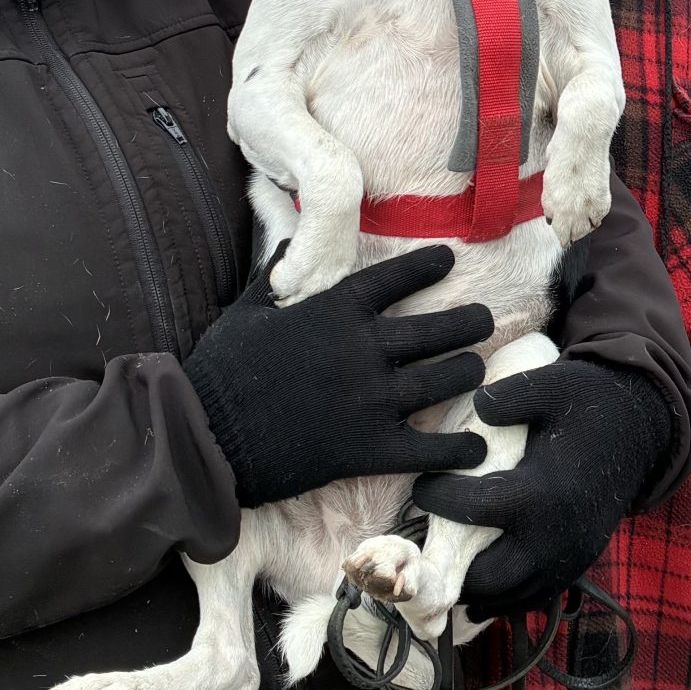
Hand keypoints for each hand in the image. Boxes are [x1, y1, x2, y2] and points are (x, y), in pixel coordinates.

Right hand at [183, 244, 493, 506]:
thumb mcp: (246, 309)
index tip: (448, 260)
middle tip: (484, 320)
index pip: (399, 276)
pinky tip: (477, 446)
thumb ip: (275, 275)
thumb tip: (286, 240)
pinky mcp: (370, 448)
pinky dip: (460, 448)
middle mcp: (364, 350)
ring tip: (475, 368)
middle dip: (471, 322)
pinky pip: (431, 449)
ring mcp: (372, 400)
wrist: (206, 436)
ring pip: (446, 380)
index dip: (430, 265)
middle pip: (440, 329)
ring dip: (469, 371)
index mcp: (337, 311)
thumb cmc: (222, 369)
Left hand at [410, 358, 671, 619]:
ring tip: (445, 567)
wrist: (640, 425)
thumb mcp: (551, 385)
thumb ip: (509, 397)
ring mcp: (570, 556)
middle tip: (425, 542)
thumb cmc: (589, 402)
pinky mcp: (578, 563)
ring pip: (510, 597)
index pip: (473, 510)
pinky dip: (505, 598)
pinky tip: (480, 586)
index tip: (422, 486)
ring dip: (474, 589)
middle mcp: (557, 535)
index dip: (438, 500)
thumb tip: (472, 407)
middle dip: (451, 565)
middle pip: (488, 575)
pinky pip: (535, 598)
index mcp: (544, 491)